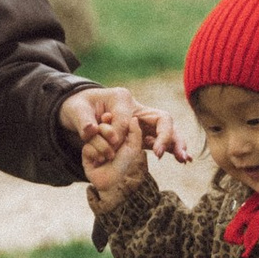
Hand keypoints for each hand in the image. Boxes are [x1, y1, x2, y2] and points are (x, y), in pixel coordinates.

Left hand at [64, 84, 188, 163]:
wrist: (80, 109)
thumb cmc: (78, 107)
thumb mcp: (74, 110)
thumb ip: (82, 120)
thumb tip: (90, 132)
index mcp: (122, 97)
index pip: (130, 119)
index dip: (122, 134)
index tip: (111, 146)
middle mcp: (138, 107)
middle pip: (161, 119)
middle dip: (166, 136)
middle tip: (160, 154)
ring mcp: (143, 120)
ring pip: (167, 130)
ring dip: (176, 144)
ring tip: (184, 159)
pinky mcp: (144, 133)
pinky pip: (162, 140)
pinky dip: (173, 149)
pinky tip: (184, 160)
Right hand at [79, 121, 148, 206]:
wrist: (115, 182)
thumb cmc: (126, 164)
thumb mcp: (134, 146)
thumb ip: (135, 131)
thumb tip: (134, 118)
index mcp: (115, 136)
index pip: (108, 120)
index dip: (108, 118)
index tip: (109, 116)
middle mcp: (104, 140)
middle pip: (99, 126)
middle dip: (106, 131)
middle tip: (113, 140)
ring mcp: (94, 147)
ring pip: (92, 136)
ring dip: (103, 146)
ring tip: (109, 157)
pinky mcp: (87, 155)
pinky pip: (87, 146)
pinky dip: (95, 153)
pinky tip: (99, 161)